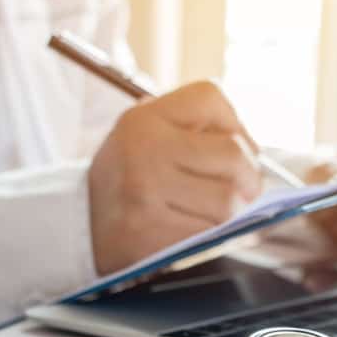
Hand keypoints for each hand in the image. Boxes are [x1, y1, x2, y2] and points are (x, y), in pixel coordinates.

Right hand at [89, 81, 262, 274]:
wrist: (78, 225)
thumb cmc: (129, 179)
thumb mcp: (149, 136)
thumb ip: (197, 131)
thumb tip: (258, 159)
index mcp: (144, 118)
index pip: (212, 99)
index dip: (235, 124)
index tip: (232, 146)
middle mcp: (143, 149)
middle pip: (234, 156)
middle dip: (249, 178)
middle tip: (243, 191)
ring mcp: (144, 192)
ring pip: (229, 202)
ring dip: (232, 214)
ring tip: (212, 213)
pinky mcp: (149, 233)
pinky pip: (210, 235)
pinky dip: (214, 237)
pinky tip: (196, 232)